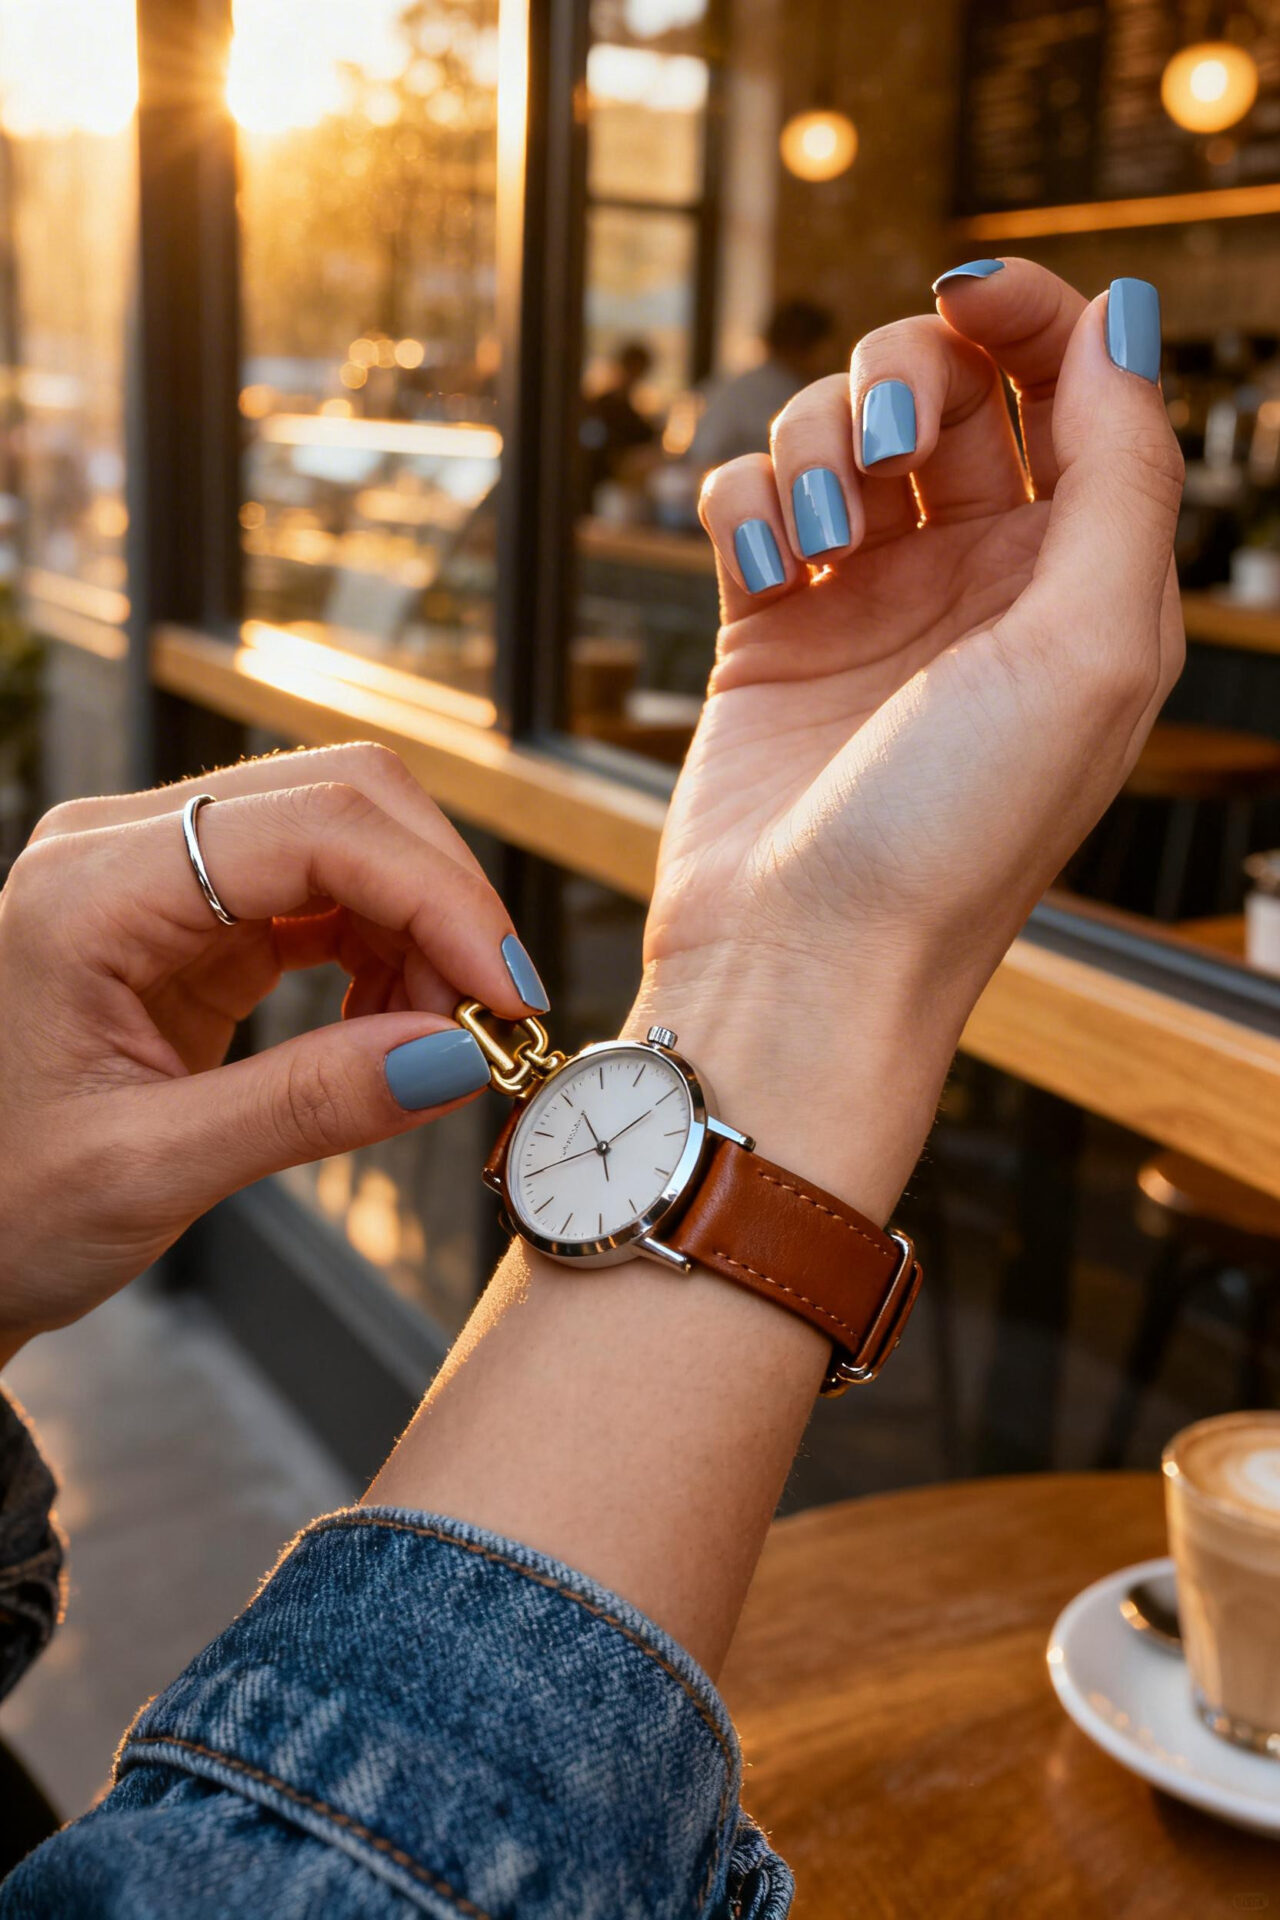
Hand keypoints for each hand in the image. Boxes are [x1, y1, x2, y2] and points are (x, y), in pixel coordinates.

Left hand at [0, 744, 542, 1361]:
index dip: (436, 898)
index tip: (507, 995)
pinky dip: (388, 943)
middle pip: (344, 798)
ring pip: (349, 834)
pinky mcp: (195, 910)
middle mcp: (122, 848)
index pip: (314, 827)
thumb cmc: (0, 1206)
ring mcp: (161, 870)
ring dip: (424, 924)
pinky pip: (327, 889)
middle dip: (444, 901)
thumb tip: (458, 1055)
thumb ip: (308, 1107)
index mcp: (87, 889)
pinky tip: (396, 1018)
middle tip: (495, 1018)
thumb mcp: (148, 1172)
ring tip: (442, 1034)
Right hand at [633, 263, 1183, 1209]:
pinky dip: (744, 501)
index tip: (972, 291)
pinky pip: (750, 496)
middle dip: (907, 379)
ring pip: (838, 429)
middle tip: (890, 448)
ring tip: (816, 537)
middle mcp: (979, 583)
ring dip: (817, 443)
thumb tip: (1122, 319)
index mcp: (1082, 582)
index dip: (1030, 314)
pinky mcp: (768, 627)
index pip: (1073, 389)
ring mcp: (868, 602)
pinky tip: (762, 568)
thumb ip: (1128, 472)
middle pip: (946, 389)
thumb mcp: (1093, 650)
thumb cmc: (954, 837)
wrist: (801, 960)